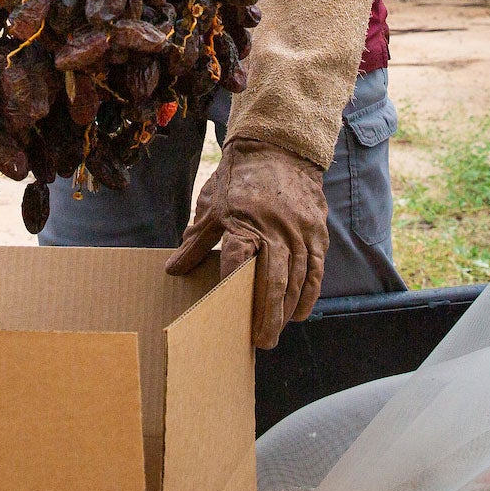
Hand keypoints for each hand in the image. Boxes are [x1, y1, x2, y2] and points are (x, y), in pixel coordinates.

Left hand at [167, 136, 328, 348]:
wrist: (278, 147)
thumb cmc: (238, 178)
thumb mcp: (210, 205)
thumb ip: (196, 241)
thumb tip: (173, 270)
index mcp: (243, 222)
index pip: (237, 260)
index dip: (232, 287)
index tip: (226, 313)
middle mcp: (274, 230)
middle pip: (273, 280)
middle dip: (267, 315)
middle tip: (261, 342)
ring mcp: (299, 232)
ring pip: (297, 279)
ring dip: (286, 310)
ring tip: (275, 332)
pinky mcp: (316, 232)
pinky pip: (316, 270)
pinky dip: (309, 294)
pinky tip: (300, 313)